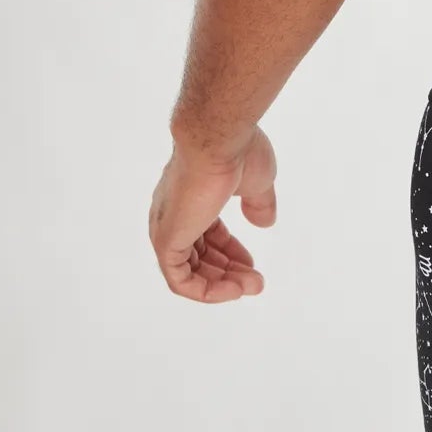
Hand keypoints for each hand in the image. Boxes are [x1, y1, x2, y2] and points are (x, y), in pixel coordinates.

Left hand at [147, 127, 276, 303]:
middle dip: (229, 272)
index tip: (252, 261)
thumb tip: (265, 222)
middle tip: (257, 282)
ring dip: (222, 285)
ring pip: (189, 272)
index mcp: (191, 197)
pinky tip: (234, 290)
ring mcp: (167, 228)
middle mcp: (174, 214)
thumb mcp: (256, 181)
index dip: (229, 251)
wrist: (218, 140)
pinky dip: (206, 291)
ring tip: (252, 287)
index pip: (205, 234)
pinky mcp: (166, 241)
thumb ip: (258, 203)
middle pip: (198, 255)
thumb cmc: (236, 151)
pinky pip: (180, 281)